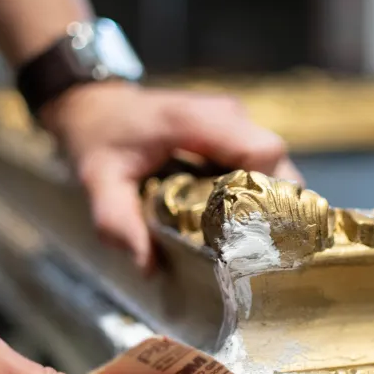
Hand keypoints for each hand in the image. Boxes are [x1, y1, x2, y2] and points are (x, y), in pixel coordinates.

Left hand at [40, 82, 303, 271]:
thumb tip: (149, 266)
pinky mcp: (234, 135)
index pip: (263, 152)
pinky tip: (241, 224)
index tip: (252, 234)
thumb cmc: (99, 138)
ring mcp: (234, 123)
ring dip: (268, 203)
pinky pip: (261, 166)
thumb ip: (118, 220)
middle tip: (256, 251)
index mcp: (198, 119)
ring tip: (249, 243)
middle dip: (275, 208)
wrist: (96, 107)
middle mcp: (227, 116)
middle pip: (278, 164)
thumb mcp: (98, 180)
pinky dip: (258, 195)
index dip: (269, 193)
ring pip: (275, 166)